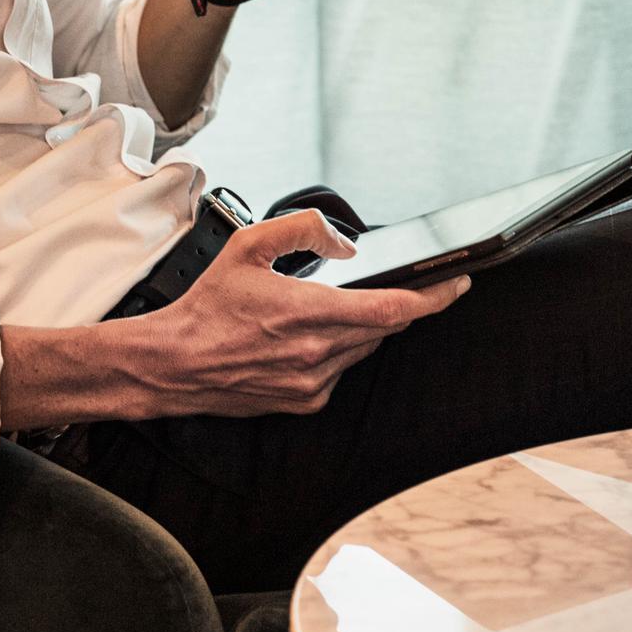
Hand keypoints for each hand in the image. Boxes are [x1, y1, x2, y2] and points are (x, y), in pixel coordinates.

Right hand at [124, 209, 469, 418]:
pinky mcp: (306, 400)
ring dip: (367, 325)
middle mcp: (317, 353)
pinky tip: (313, 335)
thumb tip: (343, 242)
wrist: (175, 364)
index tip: (456, 282)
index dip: (433, 296)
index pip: (391, 308)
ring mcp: (313, 382)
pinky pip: (342, 369)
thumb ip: (300, 231)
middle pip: (385, 326)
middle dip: (402, 304)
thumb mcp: (246, 247)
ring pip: (365, 347)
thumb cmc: (208, 307)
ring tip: (340, 306)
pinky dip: (341, 348)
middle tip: (412, 284)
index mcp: (308, 313)